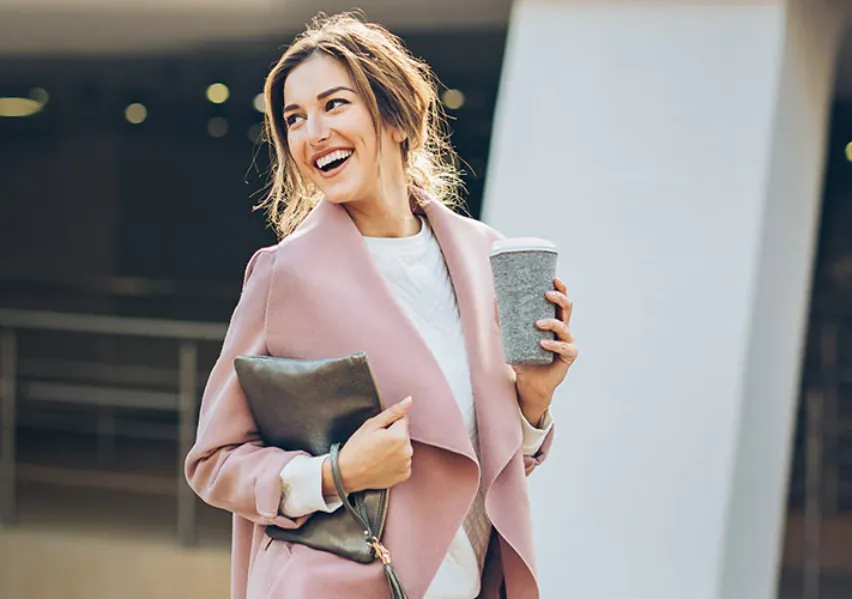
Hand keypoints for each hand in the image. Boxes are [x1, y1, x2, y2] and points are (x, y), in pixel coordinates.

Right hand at [322, 397, 413, 494]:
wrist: (347, 474)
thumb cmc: (357, 448)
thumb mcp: (371, 425)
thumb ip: (393, 412)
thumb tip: (409, 400)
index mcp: (400, 436)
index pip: (403, 420)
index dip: (389, 424)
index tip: (378, 433)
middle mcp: (407, 451)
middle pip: (404, 434)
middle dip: (394, 436)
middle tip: (376, 444)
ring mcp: (406, 464)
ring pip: (404, 448)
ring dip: (395, 449)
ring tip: (377, 454)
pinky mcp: (404, 475)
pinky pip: (403, 462)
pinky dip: (396, 462)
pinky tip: (382, 463)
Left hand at [510, 277, 577, 425]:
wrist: (528, 382)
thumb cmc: (523, 356)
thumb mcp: (512, 336)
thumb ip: (504, 319)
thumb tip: (496, 299)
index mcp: (553, 320)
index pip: (559, 301)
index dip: (560, 288)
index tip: (553, 278)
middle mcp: (563, 329)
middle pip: (567, 308)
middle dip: (559, 298)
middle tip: (547, 294)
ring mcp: (567, 342)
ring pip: (565, 327)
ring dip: (552, 323)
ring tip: (538, 323)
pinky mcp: (568, 357)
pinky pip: (564, 348)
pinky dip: (553, 344)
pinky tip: (543, 343)